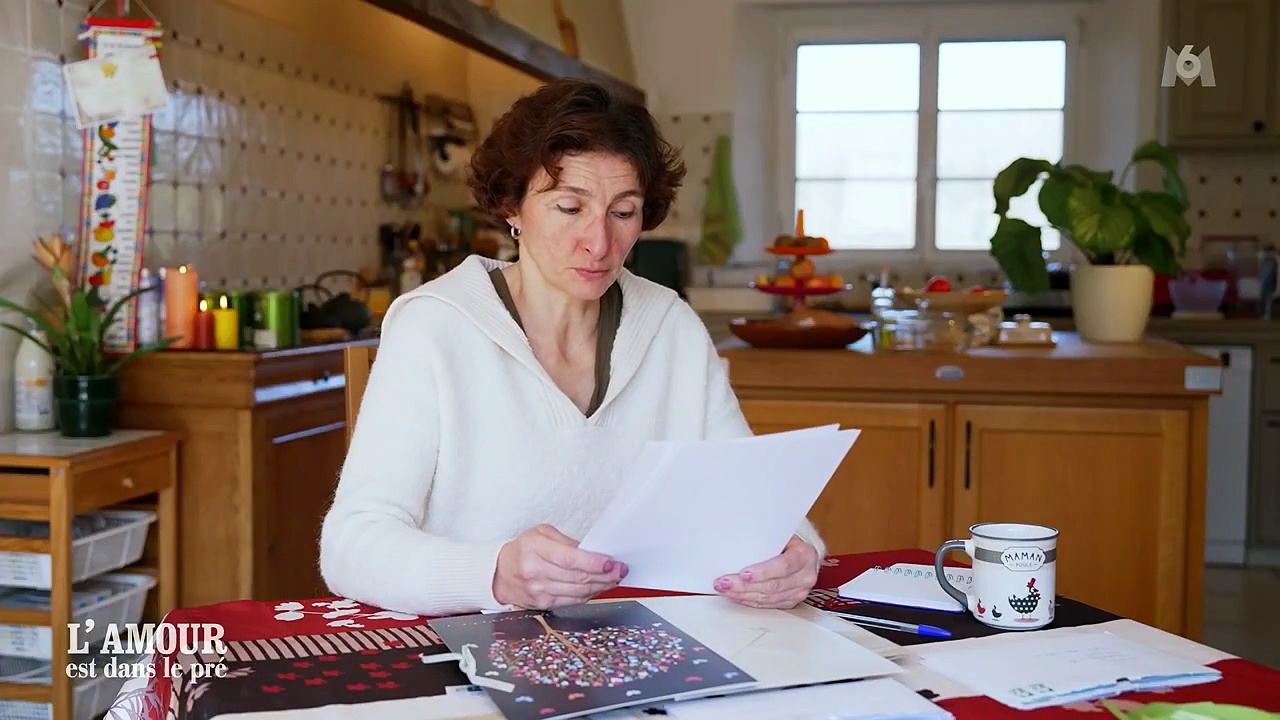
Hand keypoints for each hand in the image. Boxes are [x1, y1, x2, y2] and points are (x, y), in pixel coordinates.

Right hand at [492, 524, 626, 608]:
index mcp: (535, 548)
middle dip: (604, 575)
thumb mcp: (542, 533)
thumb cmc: (524, 549)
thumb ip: (566, 542)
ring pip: (578, 591)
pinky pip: (573, 601)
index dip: (594, 562)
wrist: (500, 573)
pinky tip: (598, 587)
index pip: (570, 559)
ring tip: (614, 578)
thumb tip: (592, 551)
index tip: (611, 562)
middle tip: (621, 570)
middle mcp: (535, 572)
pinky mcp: (543, 604)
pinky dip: (589, 594)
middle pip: (577, 577)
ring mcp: (539, 591)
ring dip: (601, 586)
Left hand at [713, 535, 817, 608]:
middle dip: (745, 586)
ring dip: (743, 595)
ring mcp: (799, 592)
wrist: (803, 555)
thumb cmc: (788, 542)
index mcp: (805, 555)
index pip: (783, 566)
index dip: (762, 572)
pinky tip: (737, 596)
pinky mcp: (791, 602)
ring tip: (725, 590)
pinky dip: (749, 601)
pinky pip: (767, 605)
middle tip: (725, 583)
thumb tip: (734, 542)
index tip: (743, 574)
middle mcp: (805, 576)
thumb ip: (765, 541)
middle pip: (773, 586)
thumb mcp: (781, 535)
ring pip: (768, 598)